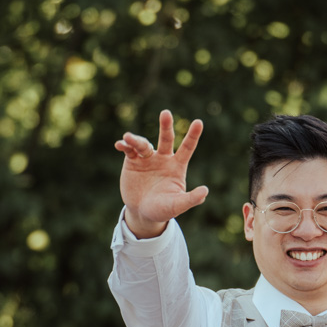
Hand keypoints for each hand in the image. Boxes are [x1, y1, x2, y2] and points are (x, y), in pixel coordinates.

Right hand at [114, 109, 208, 235]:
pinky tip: (120, 144)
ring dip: (136, 139)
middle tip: (165, 113)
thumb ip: (191, 199)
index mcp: (177, 166)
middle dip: (166, 126)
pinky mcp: (132, 161)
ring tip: (128, 138)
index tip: (198, 122)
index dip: (192, 136)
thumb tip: (205, 191)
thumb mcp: (177, 205)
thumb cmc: (163, 209)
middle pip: (166, 138)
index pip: (187, 148)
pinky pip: (129, 150)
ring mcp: (147, 159)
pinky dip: (124, 145)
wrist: (143, 213)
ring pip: (144, 144)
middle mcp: (163, 158)